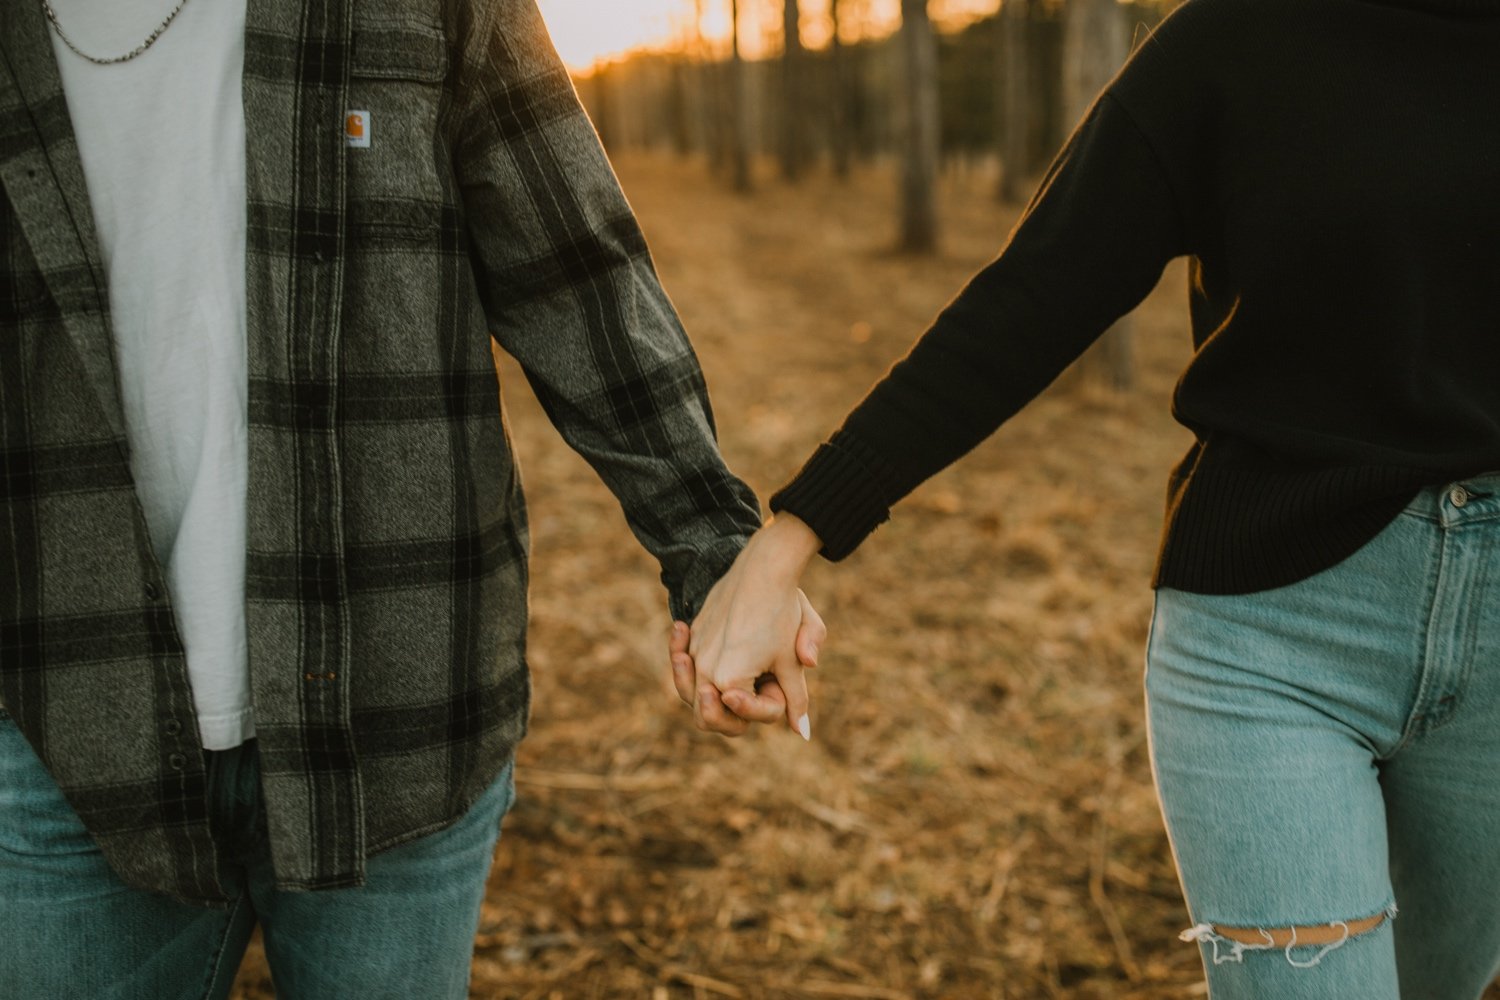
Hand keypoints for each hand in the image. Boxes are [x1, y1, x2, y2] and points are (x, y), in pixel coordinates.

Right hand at [668, 515, 825, 737]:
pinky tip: (696, 654)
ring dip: (704, 696)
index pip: (746, 715)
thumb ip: (795, 699)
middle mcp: (703, 669)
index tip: (779, 684)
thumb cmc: (782, 612)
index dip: (770, 707)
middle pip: (707, 717)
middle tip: (743, 702)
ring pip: (689, 691)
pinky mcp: (693, 632)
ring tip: (720, 691)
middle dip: (730, 715)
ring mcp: (694, 650)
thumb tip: (802, 733)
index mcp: (728, 680)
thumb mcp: (792, 660)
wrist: (763, 567)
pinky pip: (686, 661)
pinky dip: (689, 664)